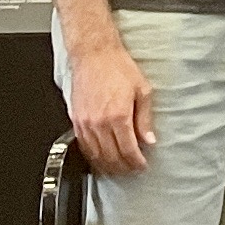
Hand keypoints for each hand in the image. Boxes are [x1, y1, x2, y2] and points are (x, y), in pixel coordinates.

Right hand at [63, 41, 153, 175]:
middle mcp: (100, 122)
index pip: (128, 150)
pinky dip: (92, 156)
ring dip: (107, 166)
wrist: (94, 54)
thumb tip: (149, 139)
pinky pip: (83, 145)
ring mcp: (86, 122)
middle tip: (132, 169)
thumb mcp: (142, 90)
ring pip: (95, 155)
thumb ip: (145, 119)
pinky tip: (100, 158)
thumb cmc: (117, 67)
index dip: (136, 162)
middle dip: (124, 167)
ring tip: (118, 168)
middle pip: (112, 157)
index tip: (142, 165)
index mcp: (118, 116)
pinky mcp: (76, 120)